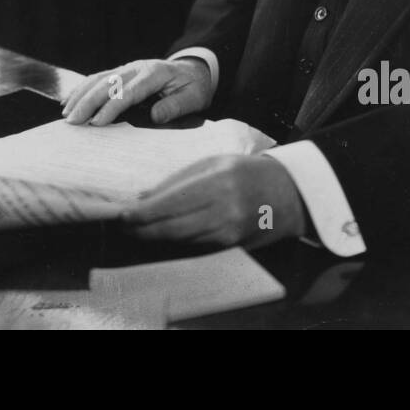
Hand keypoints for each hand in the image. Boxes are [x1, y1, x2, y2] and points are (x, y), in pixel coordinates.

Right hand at [61, 58, 212, 126]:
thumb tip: (155, 116)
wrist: (193, 69)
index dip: (111, 107)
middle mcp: (137, 67)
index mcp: (155, 73)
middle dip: (88, 103)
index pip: (128, 91)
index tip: (97, 123)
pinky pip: (97, 78)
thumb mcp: (193, 97)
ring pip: (98, 79)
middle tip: (73, 122)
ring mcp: (127, 68)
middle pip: (107, 83)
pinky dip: (81, 89)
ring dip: (80, 95)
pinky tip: (69, 101)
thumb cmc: (193, 86)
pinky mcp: (121, 72)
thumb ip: (175, 106)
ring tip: (66, 114)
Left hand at [121, 155, 305, 247]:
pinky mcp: (232, 246)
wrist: (288, 194)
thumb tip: (144, 197)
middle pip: (172, 228)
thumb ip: (179, 180)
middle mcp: (224, 211)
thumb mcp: (214, 163)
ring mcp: (230, 232)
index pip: (171, 203)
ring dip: (156, 236)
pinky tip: (163, 234)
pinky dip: (176, 241)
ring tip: (137, 229)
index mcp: (218, 182)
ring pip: (181, 240)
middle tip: (122, 225)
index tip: (121, 215)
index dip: (143, 213)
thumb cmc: (247, 171)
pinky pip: (195, 246)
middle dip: (143, 229)